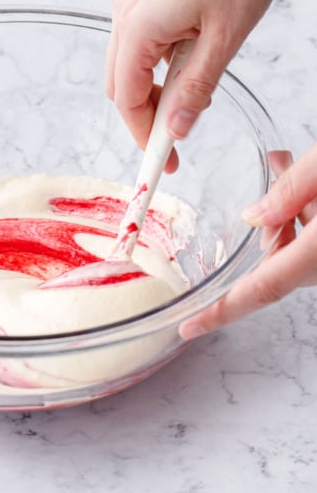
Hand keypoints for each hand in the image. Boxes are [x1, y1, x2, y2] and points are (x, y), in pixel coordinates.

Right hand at [105, 0, 284, 171]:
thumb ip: (195, 88)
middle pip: (120, 83)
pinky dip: (158, 55)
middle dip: (146, 113)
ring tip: (197, 82)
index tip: (166, 161)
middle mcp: (124, 10)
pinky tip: (192, 49)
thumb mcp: (225, 36)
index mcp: (138, 26)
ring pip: (130, 59)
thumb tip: (177, 128)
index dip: (145, 136)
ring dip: (155, 82)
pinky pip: (140, 32)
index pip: (127, 100)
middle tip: (181, 131)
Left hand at [180, 148, 316, 338]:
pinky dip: (306, 212)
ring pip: (301, 249)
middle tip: (275, 178)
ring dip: (288, 214)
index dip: (222, 312)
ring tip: (288, 165)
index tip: (188, 327)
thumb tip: (252, 217)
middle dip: (268, 230)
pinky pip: (315, 239)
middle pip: (281, 265)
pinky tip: (302, 176)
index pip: (262, 290)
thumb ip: (289, 190)